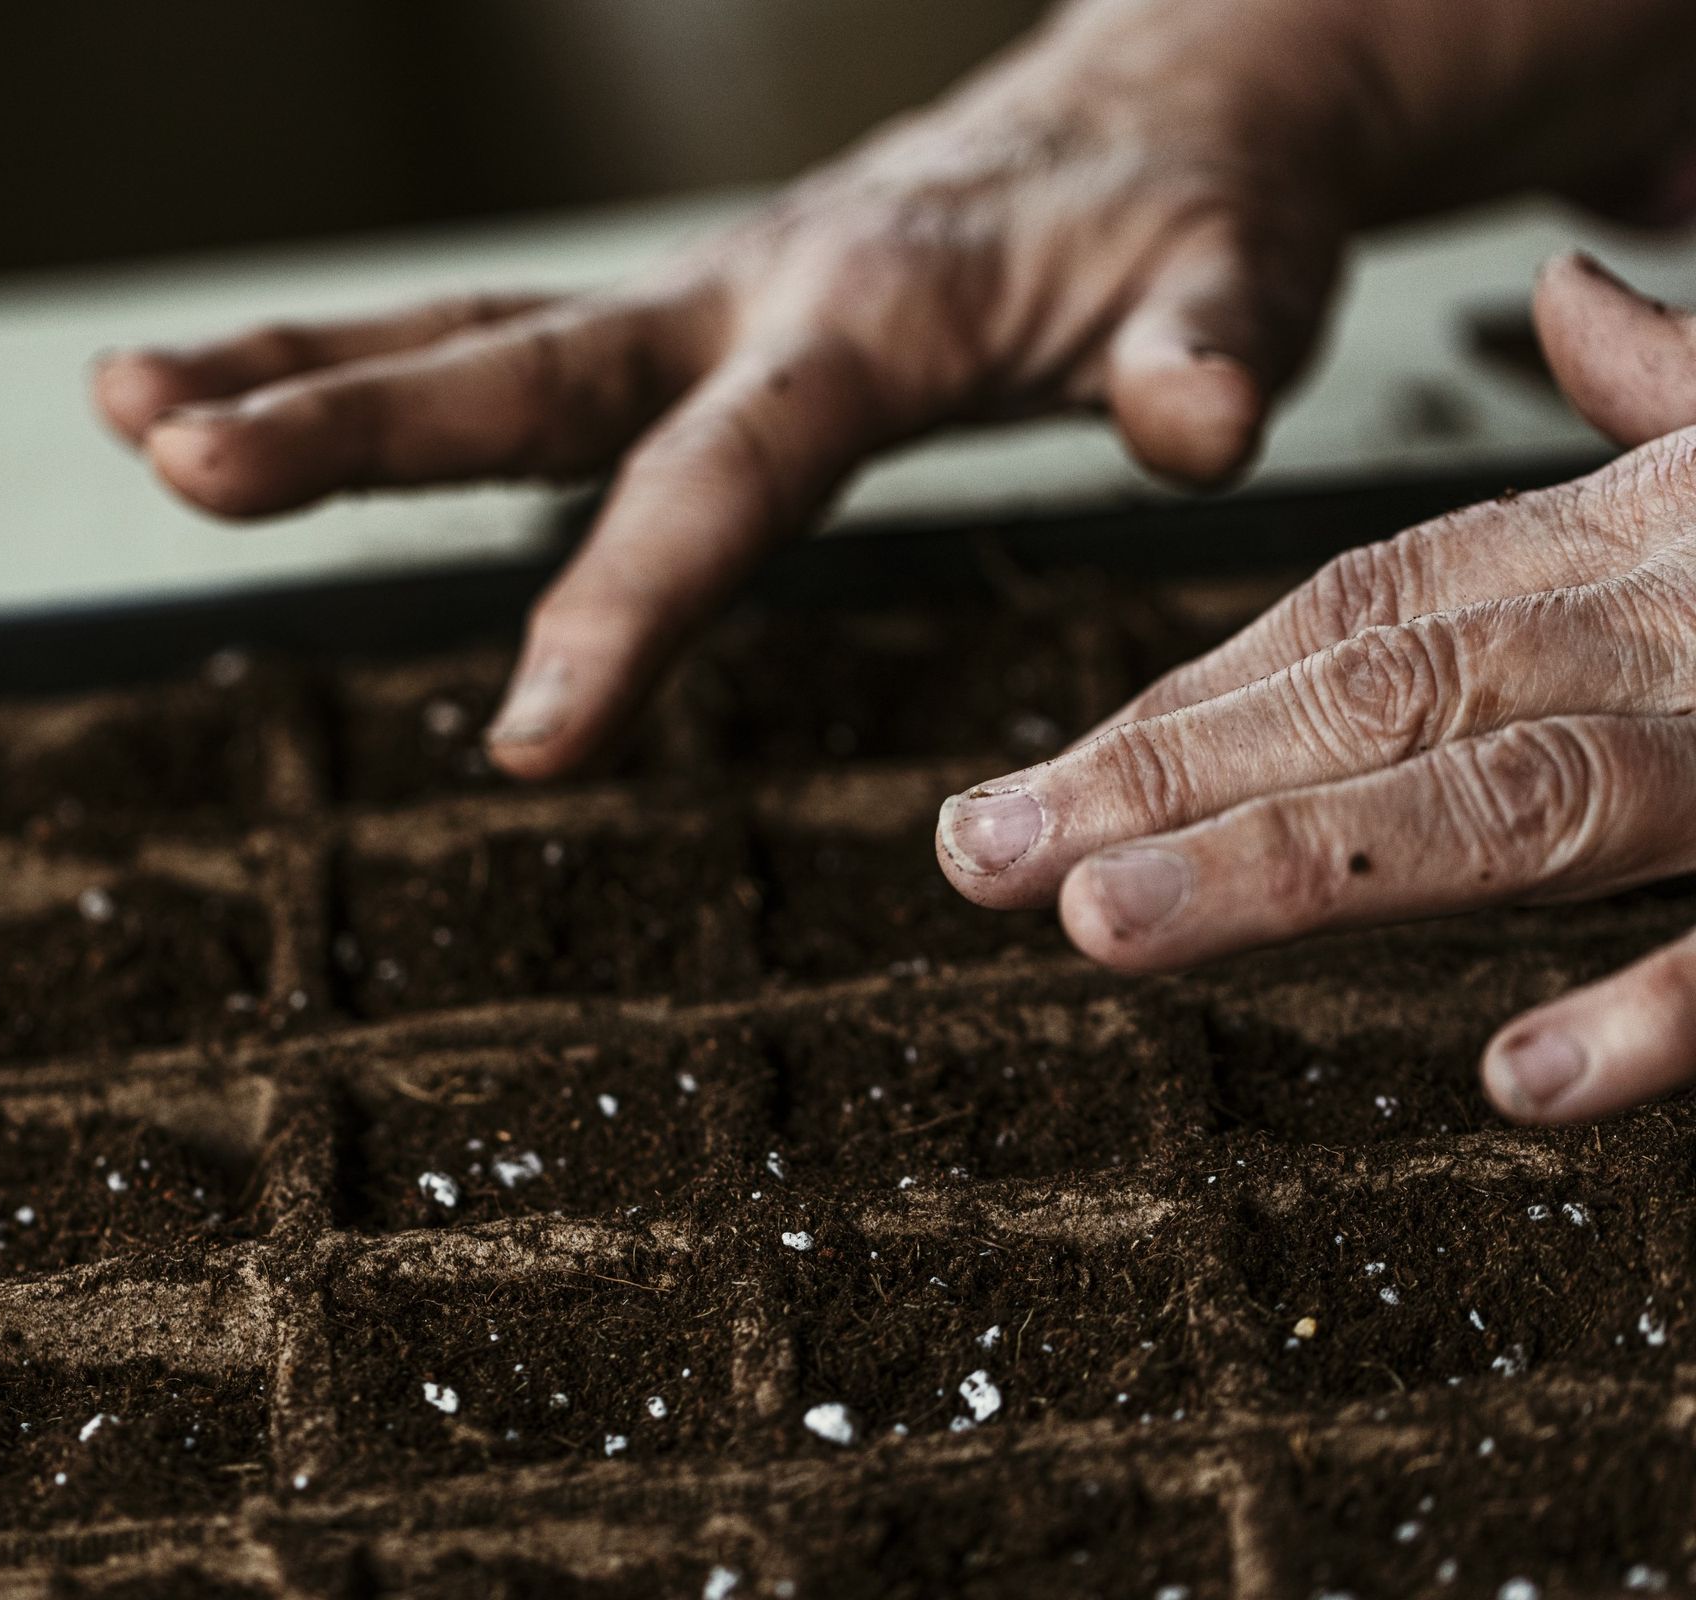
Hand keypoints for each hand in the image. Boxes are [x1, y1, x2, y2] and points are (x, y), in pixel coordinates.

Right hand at [95, 0, 1390, 776]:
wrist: (1158, 109)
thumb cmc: (1201, 214)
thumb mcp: (1241, 280)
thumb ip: (1210, 356)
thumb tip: (1200, 430)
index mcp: (877, 315)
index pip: (728, 471)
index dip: (627, 598)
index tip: (528, 739)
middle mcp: (755, 294)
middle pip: (530, 363)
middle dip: (354, 421)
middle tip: (176, 462)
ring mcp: (710, 300)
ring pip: (481, 334)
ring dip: (305, 374)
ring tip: (130, 411)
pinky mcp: (699, 320)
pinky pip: (519, 342)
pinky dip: (382, 368)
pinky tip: (260, 405)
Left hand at [939, 254, 1695, 1126]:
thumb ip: (1684, 393)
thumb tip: (1576, 307)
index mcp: (1644, 536)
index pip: (1354, 614)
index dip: (1179, 703)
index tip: (1025, 794)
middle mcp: (1686, 615)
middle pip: (1382, 691)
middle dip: (1171, 778)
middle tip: (982, 858)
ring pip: (1524, 798)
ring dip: (1311, 865)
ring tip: (1112, 929)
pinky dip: (1681, 1008)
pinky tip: (1520, 1087)